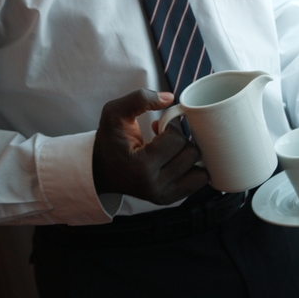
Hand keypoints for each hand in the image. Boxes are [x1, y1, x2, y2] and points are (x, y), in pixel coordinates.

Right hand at [92, 89, 208, 204]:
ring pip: (199, 169)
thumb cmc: (109, 139)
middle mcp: (154, 187)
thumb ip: (140, 98)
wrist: (99, 169)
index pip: (176, 140)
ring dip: (188, 154)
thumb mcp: (114, 112)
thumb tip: (170, 99)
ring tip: (171, 149)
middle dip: (181, 140)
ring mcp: (163, 196)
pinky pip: (198, 181)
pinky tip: (177, 159)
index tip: (158, 126)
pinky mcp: (168, 199)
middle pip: (191, 154)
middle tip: (165, 137)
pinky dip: (193, 168)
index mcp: (141, 167)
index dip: (170, 126)